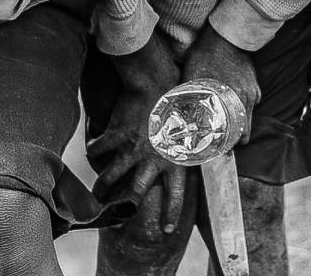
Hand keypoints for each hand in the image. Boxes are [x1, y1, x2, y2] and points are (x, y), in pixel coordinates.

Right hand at [87, 36, 187, 234]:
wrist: (158, 80)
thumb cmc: (180, 101)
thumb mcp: (195, 128)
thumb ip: (196, 146)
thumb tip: (217, 153)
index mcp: (176, 159)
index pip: (176, 195)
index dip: (170, 214)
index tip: (166, 231)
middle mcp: (153, 159)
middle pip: (135, 193)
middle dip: (123, 204)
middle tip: (116, 211)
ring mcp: (133, 149)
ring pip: (111, 178)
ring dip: (102, 188)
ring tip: (97, 194)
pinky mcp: (117, 136)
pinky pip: (99, 150)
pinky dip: (94, 151)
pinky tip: (93, 151)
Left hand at [181, 26, 260, 140]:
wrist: (226, 34)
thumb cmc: (207, 55)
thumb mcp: (192, 77)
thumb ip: (187, 96)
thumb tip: (175, 113)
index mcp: (232, 100)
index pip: (237, 132)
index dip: (229, 145)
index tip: (223, 152)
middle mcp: (246, 98)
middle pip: (246, 128)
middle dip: (237, 138)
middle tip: (226, 145)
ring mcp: (252, 90)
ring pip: (249, 115)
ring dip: (241, 123)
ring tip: (230, 130)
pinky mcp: (254, 82)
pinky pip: (252, 101)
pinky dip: (245, 107)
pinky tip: (235, 107)